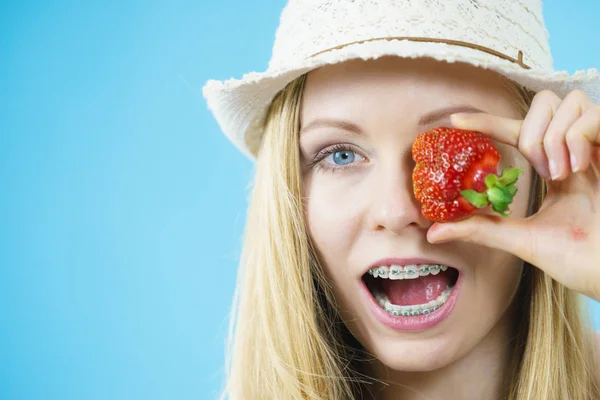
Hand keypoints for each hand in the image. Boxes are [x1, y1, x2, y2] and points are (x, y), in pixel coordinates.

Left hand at [427, 90, 599, 300]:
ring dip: (554, 136)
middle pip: (546, 101)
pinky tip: (580, 168)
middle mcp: (576, 150)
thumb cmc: (578, 260)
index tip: (455, 121)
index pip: (517, 132)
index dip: (487, 122)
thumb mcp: (522, 239)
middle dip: (531, 130)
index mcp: (554, 166)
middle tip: (538, 170)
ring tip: (560, 173)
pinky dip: (579, 136)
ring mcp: (599, 146)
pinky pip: (595, 114)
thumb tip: (433, 232)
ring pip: (568, 101)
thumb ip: (482, 229)